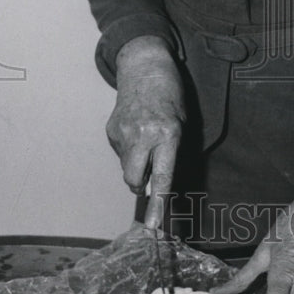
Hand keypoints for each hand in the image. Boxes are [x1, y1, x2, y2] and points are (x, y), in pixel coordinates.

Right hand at [106, 35, 184, 229]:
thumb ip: (172, 153)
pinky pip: (119, 152)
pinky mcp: (110, 129)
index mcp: (167, 134)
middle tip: (148, 172)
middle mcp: (144, 135)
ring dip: (135, 163)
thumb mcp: (183, 123)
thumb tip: (157, 183)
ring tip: (145, 139)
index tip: (152, 226)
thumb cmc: (171, 96)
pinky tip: (135, 129)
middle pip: (133, 180)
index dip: (157, 203)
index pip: (162, 176)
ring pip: (126, 168)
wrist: (144, 68)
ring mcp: (123, 132)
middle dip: (139, 184)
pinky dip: (127, 149)